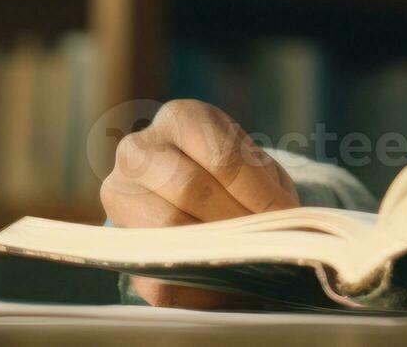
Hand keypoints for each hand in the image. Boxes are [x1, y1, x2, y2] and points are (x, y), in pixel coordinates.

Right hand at [101, 99, 299, 308]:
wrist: (188, 189)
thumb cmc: (231, 175)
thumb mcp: (254, 166)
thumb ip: (267, 188)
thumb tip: (285, 226)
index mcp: (180, 118)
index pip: (221, 158)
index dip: (258, 193)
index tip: (287, 216)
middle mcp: (139, 150)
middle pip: (189, 189)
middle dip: (236, 221)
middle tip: (268, 240)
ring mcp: (120, 196)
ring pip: (168, 230)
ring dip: (215, 250)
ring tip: (249, 258)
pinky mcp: (119, 244)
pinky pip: (156, 274)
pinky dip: (198, 288)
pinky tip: (227, 285)